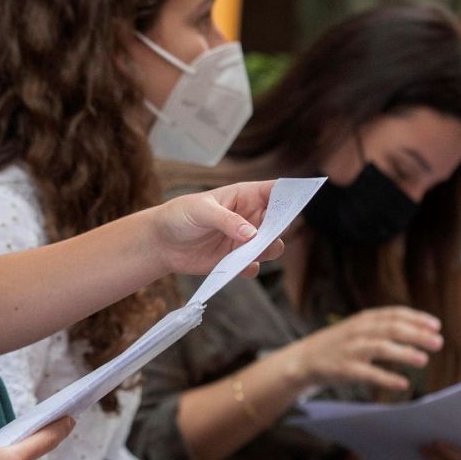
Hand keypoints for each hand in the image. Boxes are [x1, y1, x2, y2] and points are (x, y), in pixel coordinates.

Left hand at [151, 181, 284, 276]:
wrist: (161, 243)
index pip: (275, 192)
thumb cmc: (180, 216)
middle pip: (280, 222)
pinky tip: (236, 266)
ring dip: (267, 250)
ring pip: (272, 246)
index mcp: (245, 196)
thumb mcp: (201, 210)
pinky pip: (253, 267)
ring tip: (249, 251)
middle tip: (267, 233)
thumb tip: (252, 234)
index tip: (298, 202)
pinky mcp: (235, 261)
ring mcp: (244, 241)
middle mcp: (250, 218)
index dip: (290, 195)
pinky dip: (249, 268)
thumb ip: (227, 220)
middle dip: (280, 228)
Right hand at [282, 307, 443, 391]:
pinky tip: (403, 383)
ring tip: (423, 361)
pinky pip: (369, 374)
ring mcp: (351, 350)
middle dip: (417, 335)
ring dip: (405, 353)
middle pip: (392, 328)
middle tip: (438, 342)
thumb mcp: (358, 328)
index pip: (395, 314)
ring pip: (382, 348)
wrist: (304, 360)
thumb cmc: (338, 345)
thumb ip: (382, 327)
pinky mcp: (345, 370)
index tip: (436, 326)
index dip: (417, 319)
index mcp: (364, 319)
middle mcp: (358, 331)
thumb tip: (418, 331)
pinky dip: (387, 378)